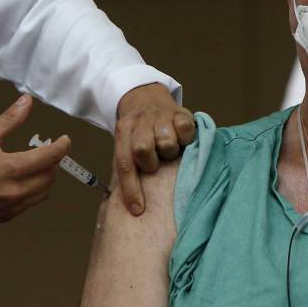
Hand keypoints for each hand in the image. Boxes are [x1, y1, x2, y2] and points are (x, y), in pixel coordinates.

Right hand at [0, 95, 69, 223]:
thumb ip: (10, 120)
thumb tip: (27, 102)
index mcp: (12, 169)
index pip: (50, 157)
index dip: (62, 146)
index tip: (64, 140)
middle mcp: (15, 191)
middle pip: (50, 176)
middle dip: (52, 162)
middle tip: (45, 151)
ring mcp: (11, 207)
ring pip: (42, 192)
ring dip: (44, 178)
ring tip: (34, 166)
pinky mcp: (4, 217)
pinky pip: (28, 204)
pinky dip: (31, 192)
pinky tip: (21, 182)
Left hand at [113, 83, 195, 215]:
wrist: (146, 97)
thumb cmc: (139, 131)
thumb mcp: (126, 143)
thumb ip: (128, 165)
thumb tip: (133, 205)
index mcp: (122, 132)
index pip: (124, 163)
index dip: (131, 189)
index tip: (138, 209)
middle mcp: (139, 122)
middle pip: (142, 149)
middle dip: (151, 162)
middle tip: (156, 162)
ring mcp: (159, 115)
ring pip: (166, 140)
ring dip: (169, 150)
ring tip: (169, 148)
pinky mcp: (179, 111)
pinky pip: (184, 129)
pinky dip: (185, 137)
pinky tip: (181, 138)